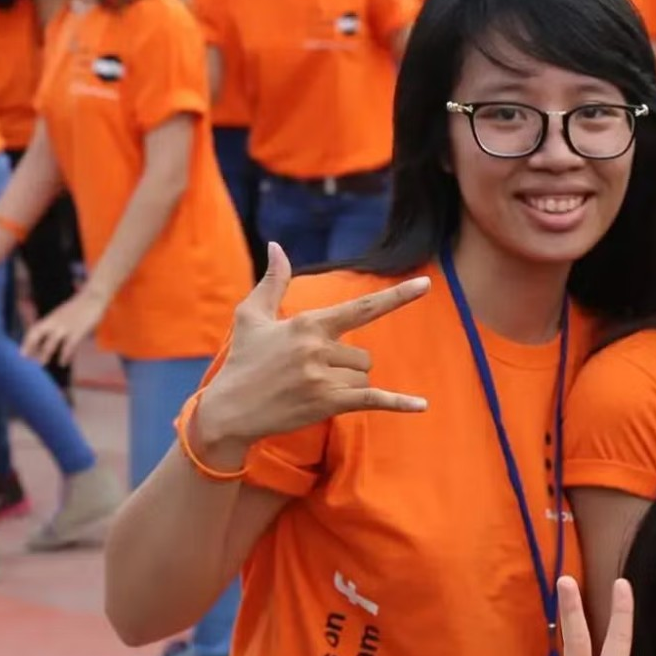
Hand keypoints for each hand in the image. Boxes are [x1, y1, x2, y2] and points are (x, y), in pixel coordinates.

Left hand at [21, 287, 108, 365]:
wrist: (92, 298)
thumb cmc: (80, 307)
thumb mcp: (64, 315)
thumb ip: (57, 324)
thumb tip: (52, 336)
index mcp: (51, 318)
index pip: (34, 330)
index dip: (27, 341)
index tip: (23, 353)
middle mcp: (55, 322)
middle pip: (37, 335)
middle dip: (31, 347)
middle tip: (27, 358)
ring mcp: (65, 327)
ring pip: (51, 343)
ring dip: (45, 354)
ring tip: (42, 363)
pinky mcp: (77, 332)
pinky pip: (68, 347)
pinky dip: (64, 356)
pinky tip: (63, 363)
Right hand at [192, 243, 430, 468]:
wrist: (229, 410)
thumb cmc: (242, 360)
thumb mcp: (252, 316)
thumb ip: (273, 281)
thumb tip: (277, 246)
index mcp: (308, 323)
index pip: (361, 307)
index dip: (396, 296)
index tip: (426, 285)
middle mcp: (318, 348)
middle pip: (363, 355)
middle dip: (346, 366)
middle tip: (310, 375)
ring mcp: (324, 377)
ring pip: (364, 377)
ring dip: (348, 385)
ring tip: (310, 390)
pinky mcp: (328, 403)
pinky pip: (374, 400)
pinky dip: (399, 403)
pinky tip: (423, 405)